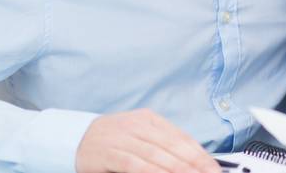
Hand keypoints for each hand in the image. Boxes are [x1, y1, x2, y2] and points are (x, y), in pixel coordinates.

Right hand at [75, 109, 219, 172]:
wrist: (72, 137)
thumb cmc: (111, 140)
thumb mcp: (138, 134)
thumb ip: (162, 144)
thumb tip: (192, 159)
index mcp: (150, 119)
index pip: (183, 138)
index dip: (201, 155)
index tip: (213, 168)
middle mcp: (138, 125)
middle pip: (173, 146)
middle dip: (194, 164)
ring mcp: (123, 138)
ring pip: (157, 155)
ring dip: (177, 169)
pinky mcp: (108, 153)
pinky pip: (134, 164)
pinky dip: (152, 172)